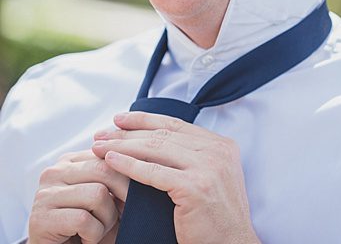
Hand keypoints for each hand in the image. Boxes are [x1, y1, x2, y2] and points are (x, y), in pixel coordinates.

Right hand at [28, 150, 126, 243]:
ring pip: (97, 194)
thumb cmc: (87, 223)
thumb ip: (116, 176)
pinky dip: (93, 234)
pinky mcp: (40, 218)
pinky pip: (83, 219)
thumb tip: (142, 167)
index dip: (130, 176)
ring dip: (106, 219)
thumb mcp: (104, 195)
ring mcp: (44, 194)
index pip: (110, 155)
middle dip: (121, 197)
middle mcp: (54, 172)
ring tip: (96, 229)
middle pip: (105, 171)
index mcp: (70, 161)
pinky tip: (85, 238)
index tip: (135, 195)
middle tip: (117, 217)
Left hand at [91, 113, 259, 243]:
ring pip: (155, 148)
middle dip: (127, 132)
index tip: (119, 120)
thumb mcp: (211, 178)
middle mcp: (218, 151)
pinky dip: (129, 164)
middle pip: (163, 134)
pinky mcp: (195, 187)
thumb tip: (155, 142)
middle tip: (101, 134)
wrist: (230, 243)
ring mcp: (208, 168)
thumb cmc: (215, 217)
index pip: (176, 124)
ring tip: (98, 146)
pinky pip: (153, 171)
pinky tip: (111, 161)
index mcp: (222, 145)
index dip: (144, 119)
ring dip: (122, 146)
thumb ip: (193, 158)